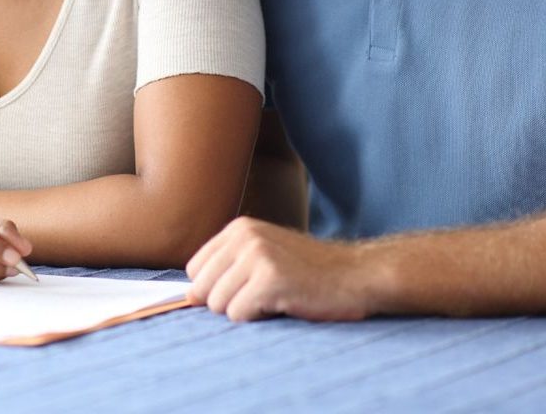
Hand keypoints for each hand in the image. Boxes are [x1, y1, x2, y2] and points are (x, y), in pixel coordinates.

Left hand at [186, 217, 375, 321]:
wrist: (357, 275)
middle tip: (263, 296)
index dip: (215, 287)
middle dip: (227, 302)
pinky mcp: (270, 280)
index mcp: (239, 228)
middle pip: (201, 288)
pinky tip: (283, 304)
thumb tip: (187, 297)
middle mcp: (244, 236)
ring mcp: (257, 256)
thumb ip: (227, 270)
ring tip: (275, 298)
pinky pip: (238, 313)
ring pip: (217, 304)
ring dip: (244, 311)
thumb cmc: (310, 273)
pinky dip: (258, 318)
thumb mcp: (264, 257)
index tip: (245, 288)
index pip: (194, 269)